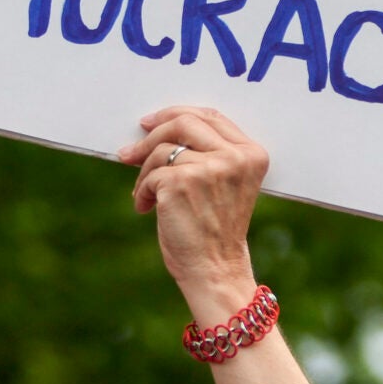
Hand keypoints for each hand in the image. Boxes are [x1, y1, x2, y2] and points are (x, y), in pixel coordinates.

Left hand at [114, 107, 265, 315]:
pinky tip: (146, 209)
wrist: (214, 270)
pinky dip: (142, 191)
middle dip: (152, 135)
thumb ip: (207, 153)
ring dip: (145, 173)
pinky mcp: (181, 182)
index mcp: (252, 153)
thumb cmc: (214, 230)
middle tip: (129, 152)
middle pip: (184, 122)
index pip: (211, 116)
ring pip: (162, 149)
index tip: (151, 122)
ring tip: (147, 197)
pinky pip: (150, 174)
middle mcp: (235, 157)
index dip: (176, 113)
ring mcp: (209, 168)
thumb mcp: (224, 183)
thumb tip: (155, 128)